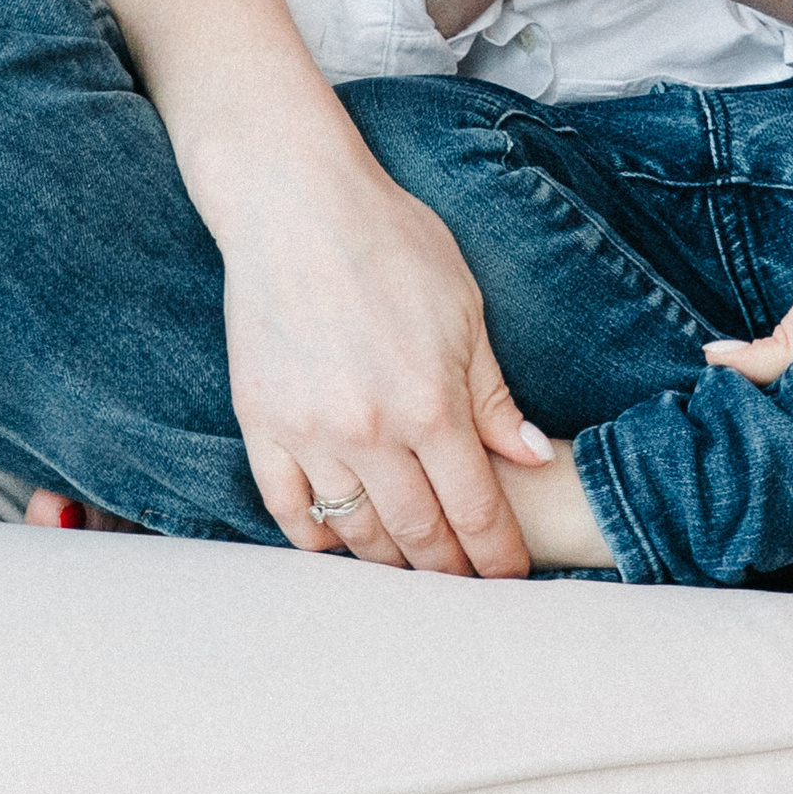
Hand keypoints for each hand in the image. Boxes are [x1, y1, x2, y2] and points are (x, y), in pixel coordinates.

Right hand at [215, 144, 553, 572]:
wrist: (295, 206)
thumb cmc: (390, 244)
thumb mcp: (463, 308)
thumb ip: (492, 395)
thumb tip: (531, 457)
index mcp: (432, 402)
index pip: (476, 510)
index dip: (497, 556)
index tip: (510, 578)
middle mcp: (371, 432)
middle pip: (419, 535)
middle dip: (449, 571)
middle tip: (465, 588)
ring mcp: (311, 434)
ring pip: (357, 534)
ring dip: (389, 562)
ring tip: (412, 569)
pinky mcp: (261, 426)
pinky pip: (290, 512)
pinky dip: (319, 539)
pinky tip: (342, 542)